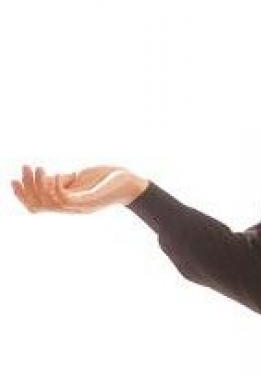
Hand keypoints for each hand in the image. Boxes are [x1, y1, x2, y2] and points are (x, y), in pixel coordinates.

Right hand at [10, 164, 147, 213]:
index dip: (23, 196)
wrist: (132, 183)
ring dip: (40, 185)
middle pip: (40, 206)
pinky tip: (55, 176)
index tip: (12, 180)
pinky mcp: (90, 201)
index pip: (38, 206)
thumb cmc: (107, 179)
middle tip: (26, 167)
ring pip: (50, 203)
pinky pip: (67, 200)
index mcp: (68, 204)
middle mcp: (72, 209)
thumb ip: (63, 180)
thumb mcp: (80, 178)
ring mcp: (81, 207)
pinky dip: (56, 188)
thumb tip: (45, 178)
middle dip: (28, 187)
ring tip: (38, 168)